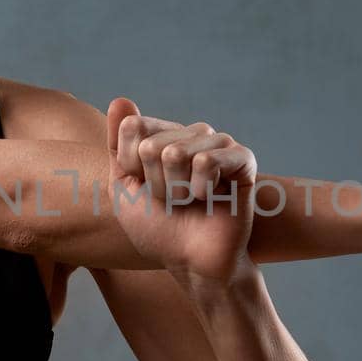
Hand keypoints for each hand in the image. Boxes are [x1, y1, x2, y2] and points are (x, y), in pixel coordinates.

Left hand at [105, 97, 256, 284]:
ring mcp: (219, 143)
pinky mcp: (243, 158)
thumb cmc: (159, 229)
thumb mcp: (124, 187)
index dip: (132, 167)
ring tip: (193, 201)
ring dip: (177, 190)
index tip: (146, 189)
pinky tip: (213, 199)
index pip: (133, 128)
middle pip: (152, 145)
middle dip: (156, 184)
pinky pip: (206, 161)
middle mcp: (193, 133)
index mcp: (166, 135)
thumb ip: (119, 144)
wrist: (193, 261)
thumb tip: (120, 99)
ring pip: (176, 153)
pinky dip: (201, 189)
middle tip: (174, 202)